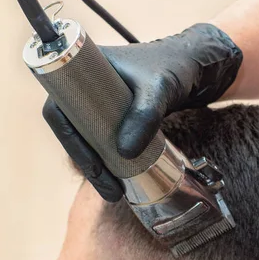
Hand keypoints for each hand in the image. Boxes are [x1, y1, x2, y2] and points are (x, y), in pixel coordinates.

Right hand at [42, 23, 241, 201]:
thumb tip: (123, 154)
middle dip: (85, 161)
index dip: (67, 137)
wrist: (199, 66)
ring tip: (115, 192)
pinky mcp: (117, 115)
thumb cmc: (176, 67)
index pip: (60, 106)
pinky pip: (104, 140)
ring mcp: (101, 102)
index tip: (91, 163)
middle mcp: (87, 86)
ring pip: (88, 138)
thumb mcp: (160, 89)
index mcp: (84, 68)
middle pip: (72, 128)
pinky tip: (121, 181)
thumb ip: (145, 115)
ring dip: (96, 167)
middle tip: (107, 187)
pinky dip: (109, 160)